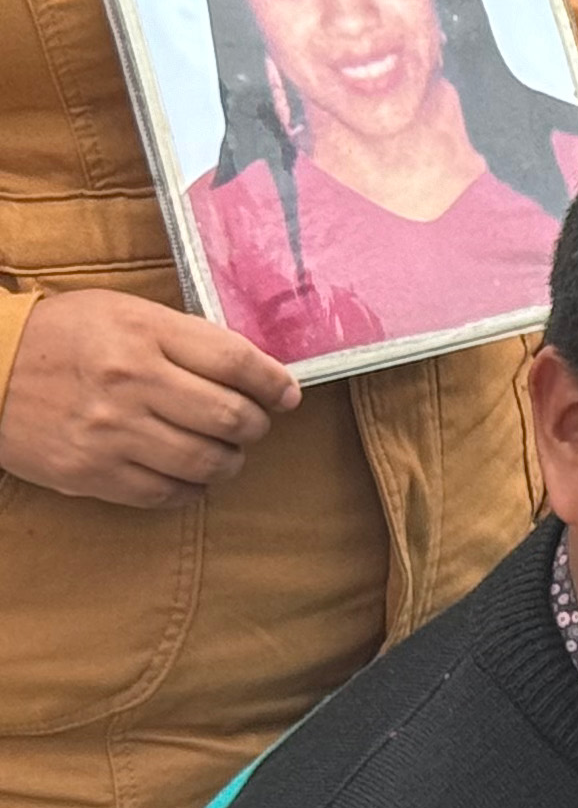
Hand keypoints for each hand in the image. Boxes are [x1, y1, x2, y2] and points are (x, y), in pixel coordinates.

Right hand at [0, 289, 299, 504]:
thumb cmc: (62, 335)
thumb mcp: (124, 313)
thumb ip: (185, 338)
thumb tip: (252, 371)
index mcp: (144, 335)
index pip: (237, 363)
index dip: (275, 383)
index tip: (286, 395)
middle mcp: (131, 384)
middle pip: (232, 418)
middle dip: (256, 426)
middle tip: (252, 425)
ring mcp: (110, 433)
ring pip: (206, 462)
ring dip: (230, 461)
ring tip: (224, 452)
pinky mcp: (89, 473)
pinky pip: (165, 493)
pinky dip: (191, 488)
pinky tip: (189, 475)